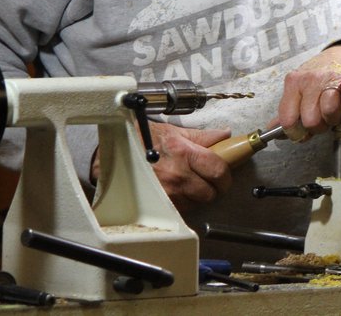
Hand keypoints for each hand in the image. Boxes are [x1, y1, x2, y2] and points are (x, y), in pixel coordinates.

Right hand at [91, 122, 232, 212]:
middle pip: (211, 192)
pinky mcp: (159, 204)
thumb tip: (225, 135)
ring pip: (197, 203)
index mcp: (184, 153)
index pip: (218, 170)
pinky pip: (181, 208)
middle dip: (214, 188)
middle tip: (210, 180)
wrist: (114, 154)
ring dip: (198, 196)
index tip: (224, 174)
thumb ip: (202, 136)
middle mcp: (177, 175)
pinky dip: (184, 202)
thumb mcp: (174, 132)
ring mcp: (167, 192)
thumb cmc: (142, 140)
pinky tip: (178, 190)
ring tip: (189, 183)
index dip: (226, 175)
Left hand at [277, 45, 340, 135]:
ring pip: (329, 112)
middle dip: (319, 125)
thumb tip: (273, 129)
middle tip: (323, 115)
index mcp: (293, 83)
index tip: (304, 129)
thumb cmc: (320, 80)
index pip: (288, 120)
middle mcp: (310, 79)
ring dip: (335, 116)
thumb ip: (287, 111)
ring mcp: (332, 78)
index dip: (297, 132)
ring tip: (335, 108)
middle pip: (311, 121)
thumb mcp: (298, 91)